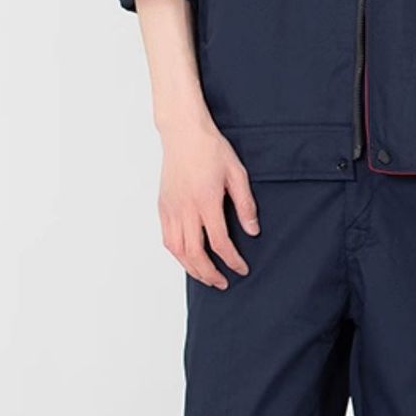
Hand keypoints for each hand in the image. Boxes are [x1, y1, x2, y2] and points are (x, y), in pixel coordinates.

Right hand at [158, 117, 259, 287]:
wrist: (183, 133)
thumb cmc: (211, 149)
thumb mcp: (237, 174)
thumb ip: (245, 204)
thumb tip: (253, 230)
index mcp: (206, 202)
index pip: (220, 242)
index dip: (232, 260)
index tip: (242, 268)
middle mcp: (185, 209)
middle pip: (195, 253)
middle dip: (210, 273)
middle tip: (223, 283)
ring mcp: (171, 209)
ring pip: (177, 250)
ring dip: (192, 268)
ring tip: (206, 277)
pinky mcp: (163, 206)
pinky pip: (167, 238)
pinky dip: (177, 254)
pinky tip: (188, 258)